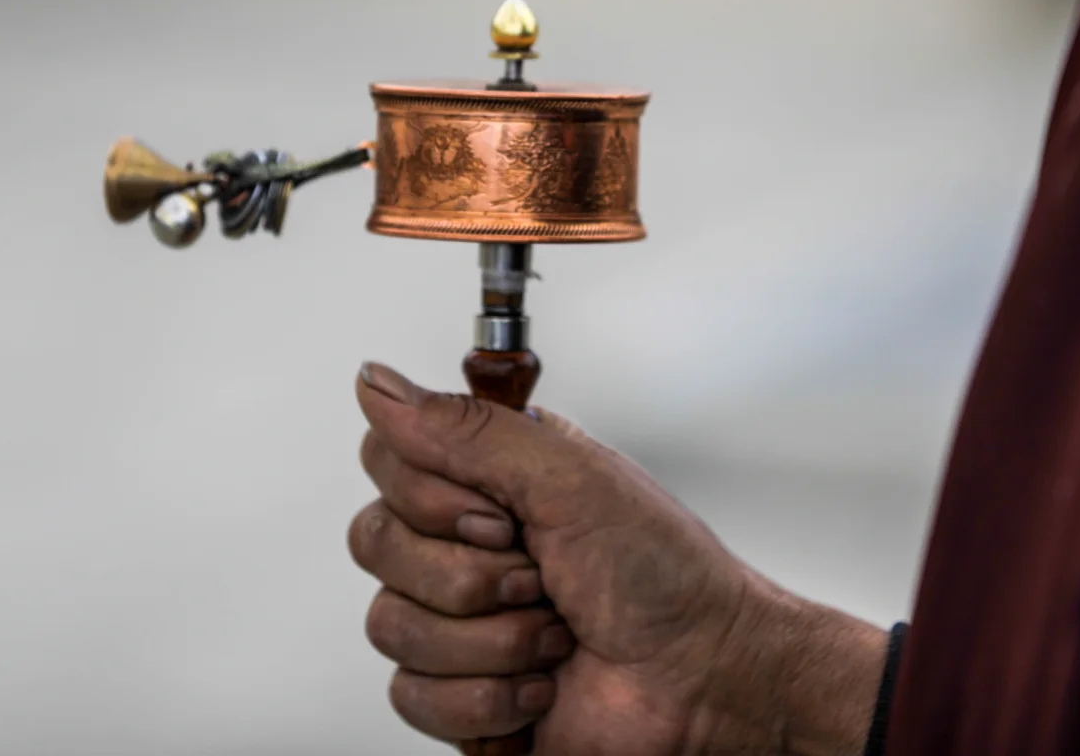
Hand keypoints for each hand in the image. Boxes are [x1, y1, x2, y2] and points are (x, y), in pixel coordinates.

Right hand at [348, 363, 887, 755]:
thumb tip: (376, 382)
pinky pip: (412, 695)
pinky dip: (487, 698)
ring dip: (490, 640)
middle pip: (376, 542)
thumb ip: (467, 428)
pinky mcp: (460, 691)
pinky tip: (539, 685)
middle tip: (538, 576)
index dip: (432, 497)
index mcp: (489, 476)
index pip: (388, 459)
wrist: (704, 682)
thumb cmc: (665, 575)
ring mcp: (460, 620)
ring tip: (553, 635)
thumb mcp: (570, 478)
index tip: (503, 514)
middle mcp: (466, 540)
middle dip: (468, 574)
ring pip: (391, 624)